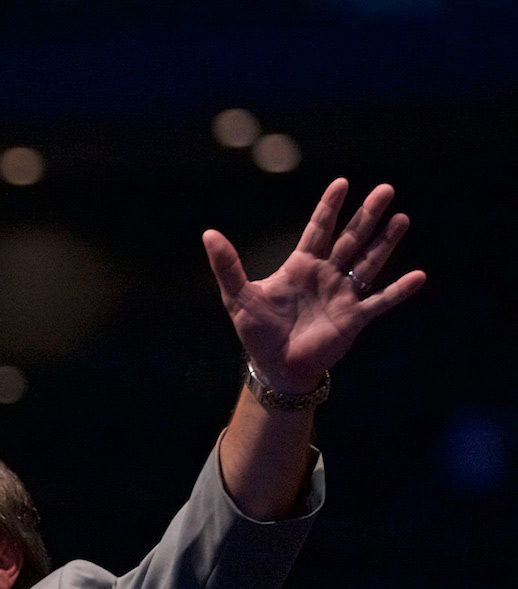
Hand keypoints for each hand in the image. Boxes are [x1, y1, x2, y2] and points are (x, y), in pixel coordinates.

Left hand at [203, 179, 424, 389]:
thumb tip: (208, 234)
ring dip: (385, 243)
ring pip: (368, 263)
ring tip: (401, 219)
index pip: (319, 229)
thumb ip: (227, 266)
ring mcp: (342, 295)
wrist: (274, 367)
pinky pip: (380, 301)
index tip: (342, 182)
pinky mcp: (353, 319)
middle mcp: (326, 275)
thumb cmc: (257, 332)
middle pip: (350, 238)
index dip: (329, 207)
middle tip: (385, 189)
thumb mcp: (238, 296)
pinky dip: (398, 291)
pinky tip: (418, 276)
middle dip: (367, 215)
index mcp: (301, 266)